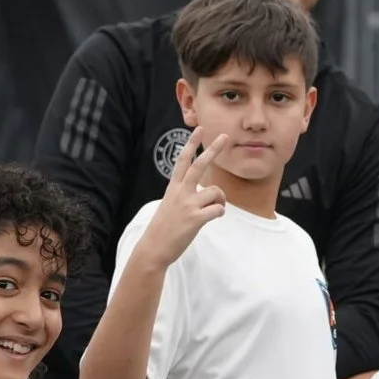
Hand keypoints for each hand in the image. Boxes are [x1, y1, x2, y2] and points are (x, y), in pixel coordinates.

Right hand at [136, 129, 228, 268]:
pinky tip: (213, 218)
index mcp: (173, 188)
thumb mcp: (169, 206)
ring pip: (216, 191)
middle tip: (225, 137)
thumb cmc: (163, 229)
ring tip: (216, 208)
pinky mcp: (196, 218)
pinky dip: (220, 213)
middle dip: (213, 149)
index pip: (183, 161)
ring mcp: (188, 204)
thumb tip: (203, 196)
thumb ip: (184, 196)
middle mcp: (181, 192)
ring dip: (221, 200)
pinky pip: (218, 209)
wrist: (154, 248)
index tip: (200, 129)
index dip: (191, 144)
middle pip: (199, 165)